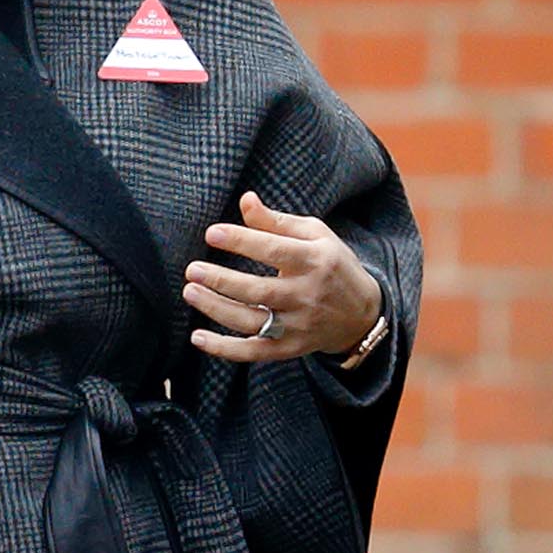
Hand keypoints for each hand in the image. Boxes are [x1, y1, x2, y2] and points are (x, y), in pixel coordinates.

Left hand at [184, 193, 382, 362]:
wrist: (362, 313)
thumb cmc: (330, 264)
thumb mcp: (314, 236)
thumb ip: (276, 221)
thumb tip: (245, 200)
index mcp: (315, 261)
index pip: (274, 250)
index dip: (242, 241)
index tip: (212, 233)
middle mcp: (307, 295)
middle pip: (258, 291)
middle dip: (222, 281)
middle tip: (192, 270)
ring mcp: (298, 325)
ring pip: (251, 322)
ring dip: (216, 309)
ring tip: (190, 292)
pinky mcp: (289, 349)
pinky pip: (252, 353)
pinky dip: (223, 349)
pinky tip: (197, 337)